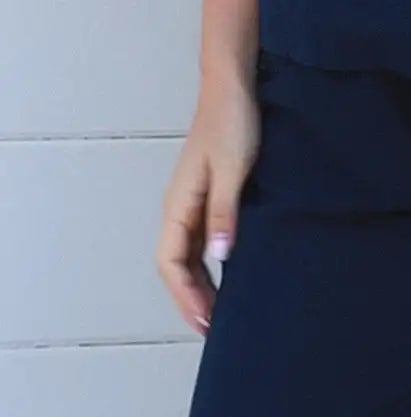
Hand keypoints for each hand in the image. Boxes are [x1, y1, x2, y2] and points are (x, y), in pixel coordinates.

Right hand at [156, 63, 261, 335]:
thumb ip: (225, 212)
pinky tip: (227, 271)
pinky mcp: (209, 192)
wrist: (234, 87)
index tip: (206, 321)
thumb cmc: (233, 124)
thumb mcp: (234, 169)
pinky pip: (201, 238)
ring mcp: (193, 200)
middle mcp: (180, 206)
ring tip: (220, 310)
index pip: (170, 263)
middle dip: (191, 298)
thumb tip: (219, 257)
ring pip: (188, 253)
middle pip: (176, 265)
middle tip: (214, 329)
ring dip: (199, 283)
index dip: (186, 295)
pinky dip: (209, 262)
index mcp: (178, 204)